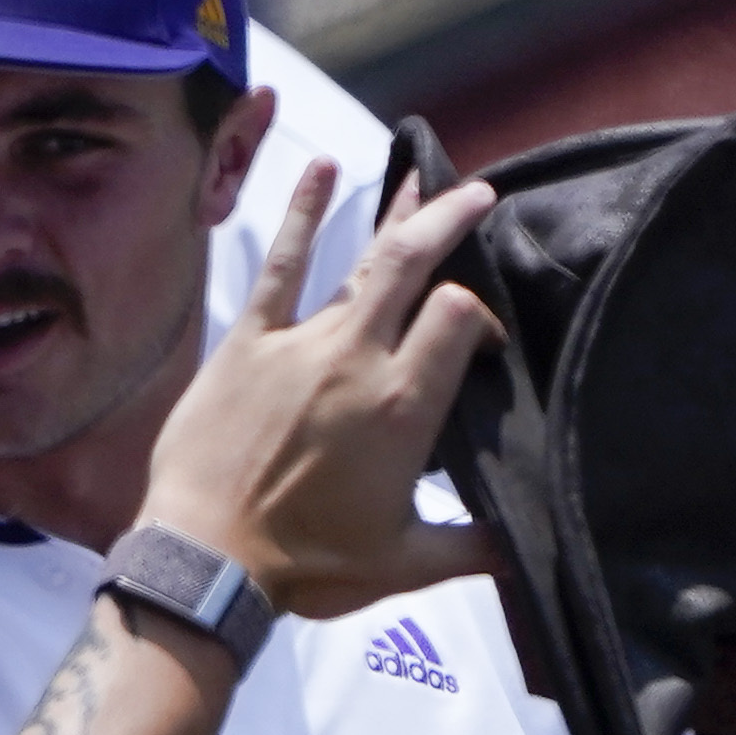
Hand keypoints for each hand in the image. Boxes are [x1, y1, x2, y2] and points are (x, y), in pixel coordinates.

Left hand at [136, 166, 503, 622]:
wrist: (206, 562)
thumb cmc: (306, 566)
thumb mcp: (405, 565)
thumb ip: (473, 548)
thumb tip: (528, 549)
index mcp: (404, 406)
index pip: (463, 318)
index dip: (482, 315)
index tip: (485, 336)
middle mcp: (358, 359)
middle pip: (417, 265)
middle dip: (452, 221)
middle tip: (481, 196)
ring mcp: (300, 343)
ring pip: (361, 261)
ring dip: (397, 216)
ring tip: (427, 177)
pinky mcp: (248, 341)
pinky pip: (281, 266)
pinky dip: (302, 212)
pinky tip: (321, 168)